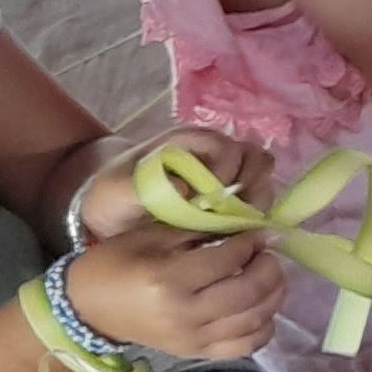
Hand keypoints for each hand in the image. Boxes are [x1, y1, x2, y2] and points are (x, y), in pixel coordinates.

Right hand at [64, 218, 288, 360]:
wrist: (88, 308)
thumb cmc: (116, 264)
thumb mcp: (151, 236)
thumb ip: (198, 230)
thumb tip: (243, 226)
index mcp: (169, 280)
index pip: (228, 260)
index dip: (252, 243)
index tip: (261, 232)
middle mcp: (185, 314)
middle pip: (248, 292)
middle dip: (269, 269)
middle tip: (269, 253)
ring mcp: (193, 339)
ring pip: (254, 321)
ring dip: (274, 296)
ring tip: (273, 276)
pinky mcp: (196, 354)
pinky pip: (244, 347)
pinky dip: (263, 329)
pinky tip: (264, 309)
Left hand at [74, 125, 277, 241]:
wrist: (109, 208)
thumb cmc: (113, 196)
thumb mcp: (116, 193)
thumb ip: (144, 190)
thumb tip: (186, 190)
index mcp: (189, 141)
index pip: (229, 150)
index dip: (227, 177)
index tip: (208, 204)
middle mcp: (213, 150)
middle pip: (256, 160)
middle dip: (250, 190)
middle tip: (231, 219)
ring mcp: (226, 170)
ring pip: (262, 177)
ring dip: (255, 202)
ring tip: (233, 227)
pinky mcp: (230, 192)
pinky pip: (257, 196)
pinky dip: (253, 212)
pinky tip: (234, 230)